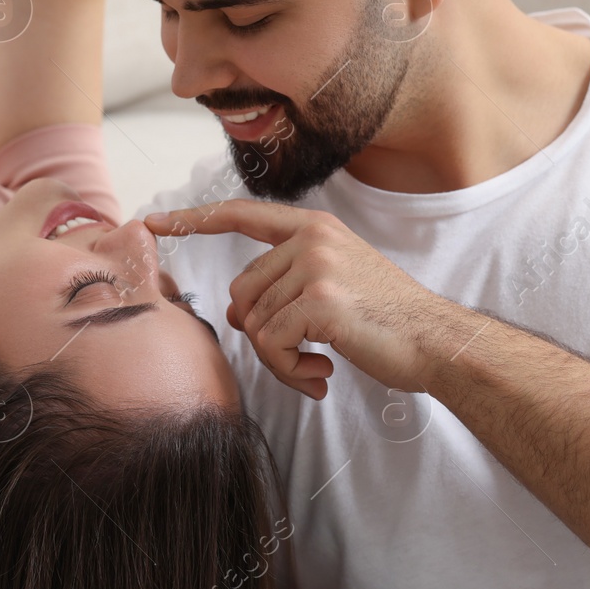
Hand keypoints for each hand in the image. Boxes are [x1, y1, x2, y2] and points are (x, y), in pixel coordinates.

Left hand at [144, 202, 445, 399]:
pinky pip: (272, 344)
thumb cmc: (387, 321)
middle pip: (242, 293)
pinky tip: (324, 372)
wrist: (435, 341)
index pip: (240, 216)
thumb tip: (236, 313)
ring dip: (280, 359)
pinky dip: (290, 369)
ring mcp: (316, 267)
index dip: (193, 220)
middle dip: (262, 336)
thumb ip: (284, 286)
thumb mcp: (335, 285)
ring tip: (318, 366)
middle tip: (299, 359)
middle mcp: (312, 239)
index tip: (153, 222)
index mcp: (314, 228)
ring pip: (255, 324)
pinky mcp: (320, 301)